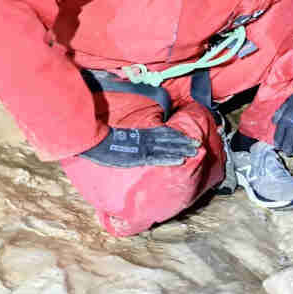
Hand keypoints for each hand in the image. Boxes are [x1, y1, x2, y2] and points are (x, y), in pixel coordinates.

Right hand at [81, 126, 200, 167]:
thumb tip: (132, 138)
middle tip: (198, 143)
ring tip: (196, 150)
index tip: (188, 136)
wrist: (94, 141)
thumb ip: (129, 137)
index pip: (163, 132)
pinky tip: (181, 160)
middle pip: (170, 139)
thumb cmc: (102, 139)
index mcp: (141, 134)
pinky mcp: (139, 156)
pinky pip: (158, 158)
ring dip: (183, 149)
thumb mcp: (118, 137)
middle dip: (185, 141)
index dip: (177, 134)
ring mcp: (144, 148)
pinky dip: (170, 158)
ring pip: (168, 147)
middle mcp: (145, 139)